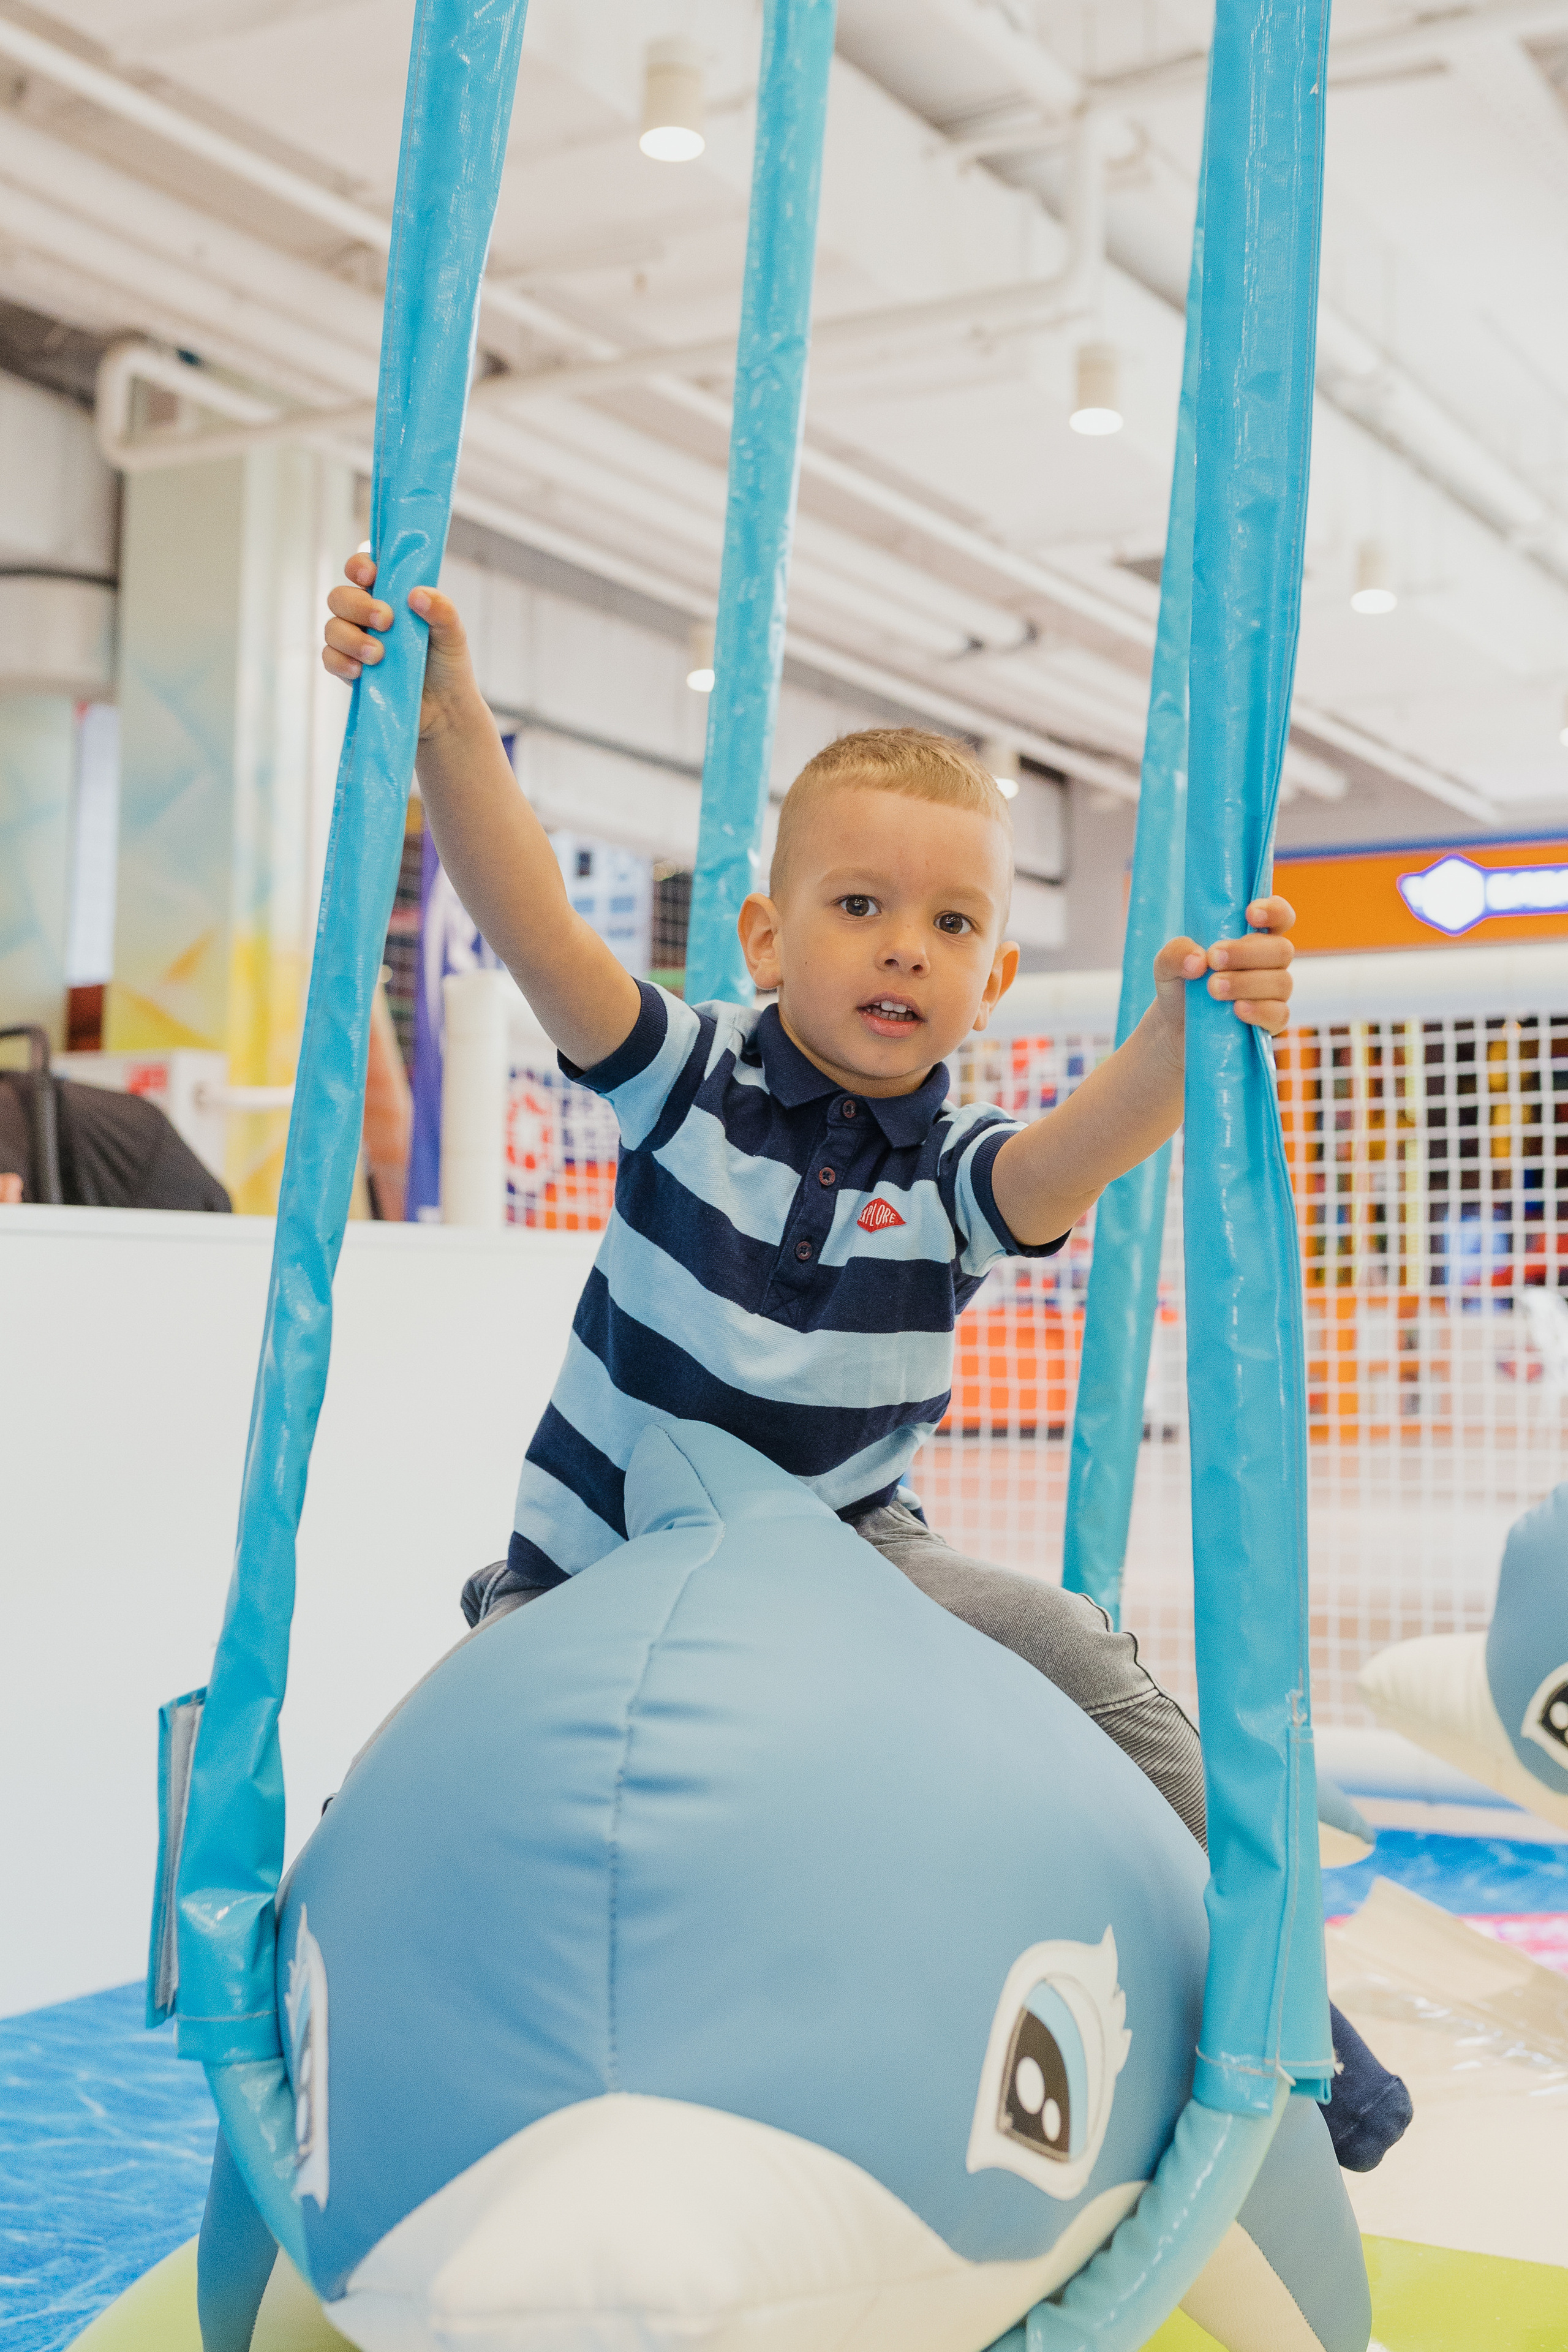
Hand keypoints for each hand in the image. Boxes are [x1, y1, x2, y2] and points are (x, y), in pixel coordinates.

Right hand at [321, 553, 482, 739]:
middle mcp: (367, 614)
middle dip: (358, 605)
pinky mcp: (350, 669)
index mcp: (390, 596)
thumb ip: (442, 610)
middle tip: (386, 620)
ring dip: (351, 638)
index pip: (363, 569)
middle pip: (340, 596)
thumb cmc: (448, 664)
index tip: (370, 575)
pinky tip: (360, 671)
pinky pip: (329, 658)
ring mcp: (356, 641)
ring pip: (332, 627)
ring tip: (378, 654)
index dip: (359, 565)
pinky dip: (341, 661)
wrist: (446, 709)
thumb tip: (416, 594)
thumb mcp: (453, 634)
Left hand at [1152, 895, 1295, 1063]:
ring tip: (1213, 988)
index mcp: (1253, 936)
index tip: (1250, 913)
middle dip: (1247, 953)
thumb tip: (1199, 961)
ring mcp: (1274, 993)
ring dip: (1246, 983)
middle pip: (1281, 949)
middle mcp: (1269, 962)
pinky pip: (1280, 1015)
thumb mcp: (1167, 964)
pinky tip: (1237, 1010)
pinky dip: (1260, 1010)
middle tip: (1214, 959)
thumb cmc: (1181, 983)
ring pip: (1281, 982)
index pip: (1280, 916)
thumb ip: (1176, 952)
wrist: (1174, 1027)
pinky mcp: (1271, 1021)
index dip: (1274, 910)